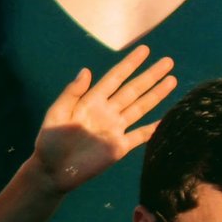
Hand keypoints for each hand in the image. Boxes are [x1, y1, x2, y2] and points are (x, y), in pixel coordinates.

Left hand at [32, 45, 174, 191]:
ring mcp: (115, 129)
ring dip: (156, 94)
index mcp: (91, 101)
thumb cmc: (49, 141)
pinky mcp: (120, 147)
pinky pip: (140, 135)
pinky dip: (153, 128)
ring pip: (141, 107)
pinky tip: (167, 118)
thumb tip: (87, 70)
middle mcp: (107, 112)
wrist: (52, 171)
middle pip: (133, 90)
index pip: (115, 78)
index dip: (129, 64)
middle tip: (168, 61)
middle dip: (150, 76)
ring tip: (172, 80)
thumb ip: (72, 93)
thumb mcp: (56, 114)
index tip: (144, 50)